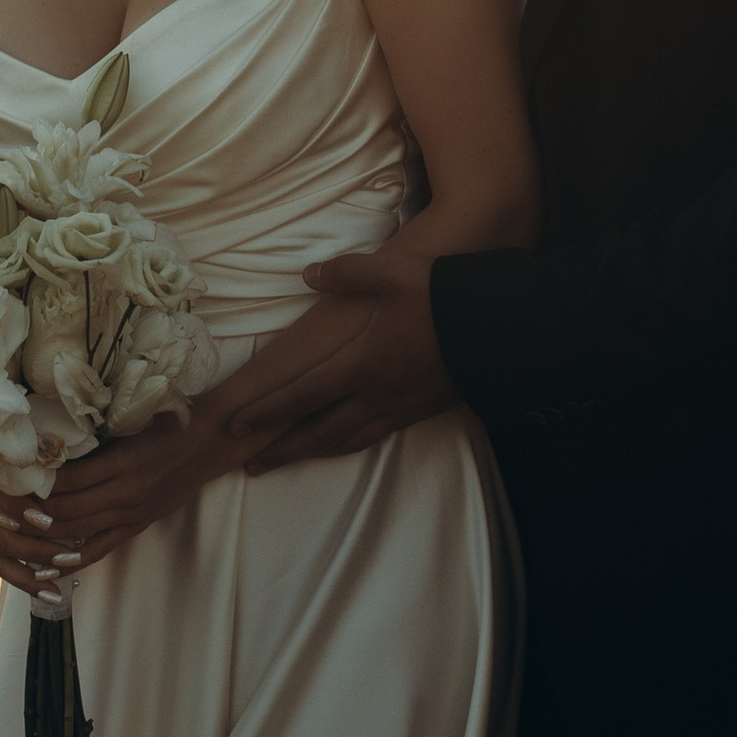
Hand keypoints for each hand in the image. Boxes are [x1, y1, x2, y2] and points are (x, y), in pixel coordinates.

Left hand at [0, 411, 227, 596]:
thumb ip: (92, 435)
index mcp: (120, 464)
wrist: (207, 443)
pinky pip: (98, 550)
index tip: (4, 476)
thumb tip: (45, 439)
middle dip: (24, 513)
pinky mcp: (135, 528)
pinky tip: (46, 563)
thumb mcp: (128, 423)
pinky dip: (70, 560)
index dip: (32, 483)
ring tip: (8, 531)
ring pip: (75, 534)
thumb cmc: (165, 424)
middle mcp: (123, 494)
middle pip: (63, 512)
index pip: (65, 481)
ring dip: (39, 537)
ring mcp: (129, 515)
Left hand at [209, 242, 452, 469]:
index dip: (269, 411)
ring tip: (288, 460)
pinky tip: (342, 444)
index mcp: (361, 363)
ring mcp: (398, 407)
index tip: (238, 424)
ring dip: (312, 452)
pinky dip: (348, 445)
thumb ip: (347, 273)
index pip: (304, 394)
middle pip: (319, 431)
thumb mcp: (392, 272)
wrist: (498, 329)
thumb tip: (308, 275)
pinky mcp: (419, 411)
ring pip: (346, 440)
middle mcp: (375, 394)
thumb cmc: (442, 298)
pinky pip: (374, 436)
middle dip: (283, 448)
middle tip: (251, 464)